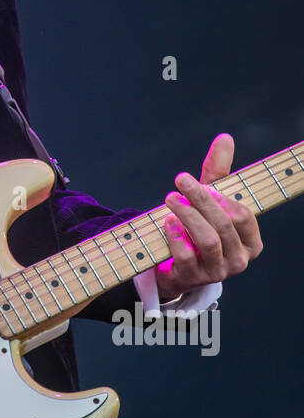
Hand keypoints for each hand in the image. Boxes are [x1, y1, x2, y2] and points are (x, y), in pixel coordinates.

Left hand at [155, 133, 262, 301]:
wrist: (174, 265)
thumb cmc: (199, 226)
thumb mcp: (210, 201)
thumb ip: (219, 171)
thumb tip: (224, 138)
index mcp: (251, 241)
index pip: (243, 216)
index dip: (222, 198)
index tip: (204, 184)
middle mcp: (239, 260)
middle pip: (223, 225)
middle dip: (201, 200)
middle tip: (180, 180)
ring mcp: (217, 272)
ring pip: (207, 240)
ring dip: (188, 215)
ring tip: (170, 198)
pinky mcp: (193, 279)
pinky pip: (186, 256)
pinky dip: (176, 236)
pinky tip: (167, 221)